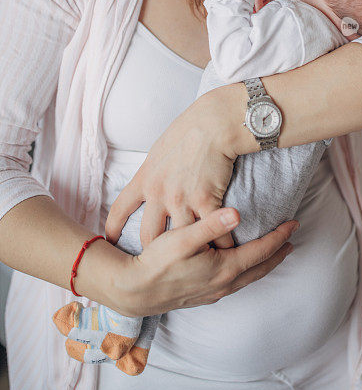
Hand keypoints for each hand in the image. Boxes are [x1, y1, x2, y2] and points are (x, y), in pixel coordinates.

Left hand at [105, 89, 250, 250]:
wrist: (215, 122)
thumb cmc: (192, 128)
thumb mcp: (162, 148)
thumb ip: (156, 168)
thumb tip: (155, 176)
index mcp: (145, 178)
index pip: (120, 209)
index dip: (113, 229)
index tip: (109, 242)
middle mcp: (159, 192)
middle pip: (148, 236)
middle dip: (152, 254)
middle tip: (158, 265)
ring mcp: (181, 199)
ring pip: (179, 240)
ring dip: (188, 254)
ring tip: (193, 267)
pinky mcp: (206, 201)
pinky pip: (209, 233)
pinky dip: (218, 245)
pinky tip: (224, 253)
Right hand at [115, 208, 298, 316]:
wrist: (134, 292)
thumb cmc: (157, 262)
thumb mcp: (182, 239)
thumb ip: (210, 225)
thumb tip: (238, 213)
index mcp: (223, 269)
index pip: (260, 251)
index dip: (279, 236)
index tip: (293, 224)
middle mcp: (223, 284)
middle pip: (259, 267)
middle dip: (277, 252)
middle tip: (291, 239)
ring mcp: (213, 292)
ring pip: (248, 277)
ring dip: (263, 263)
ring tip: (273, 251)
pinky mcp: (203, 295)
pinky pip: (236, 282)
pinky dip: (247, 271)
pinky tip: (242, 266)